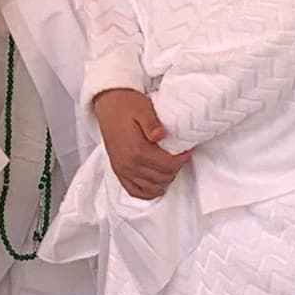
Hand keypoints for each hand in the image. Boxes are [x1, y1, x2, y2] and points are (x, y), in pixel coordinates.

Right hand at [90, 86, 189, 201]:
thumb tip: (160, 134)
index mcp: (137, 149)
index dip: (181, 160)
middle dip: (174, 169)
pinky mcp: (118, 170)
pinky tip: (156, 185)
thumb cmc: (126, 104)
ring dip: (164, 181)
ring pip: (150, 187)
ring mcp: (122, 169)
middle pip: (161, 178)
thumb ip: (152, 123)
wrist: (108, 103)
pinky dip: (147, 192)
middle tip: (179, 157)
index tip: (187, 151)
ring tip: (170, 168)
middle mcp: (128, 163)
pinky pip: (134, 190)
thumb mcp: (142, 108)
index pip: (167, 165)